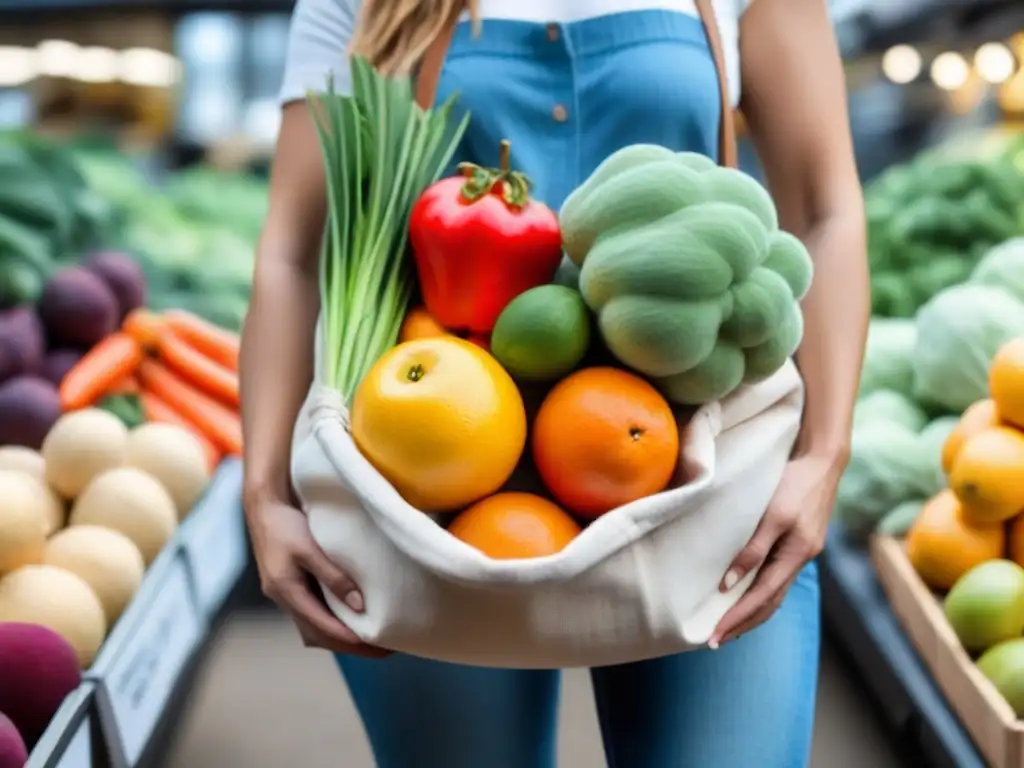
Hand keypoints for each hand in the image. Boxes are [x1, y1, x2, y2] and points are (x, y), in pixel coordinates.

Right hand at [246, 495, 389, 657]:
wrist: (264, 505)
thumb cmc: (286, 523)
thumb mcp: (310, 548)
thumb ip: (334, 576)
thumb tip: (359, 606)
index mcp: (286, 591)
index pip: (322, 627)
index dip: (349, 640)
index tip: (377, 646)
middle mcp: (284, 598)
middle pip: (318, 635)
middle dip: (349, 646)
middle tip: (382, 651)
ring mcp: (286, 594)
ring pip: (314, 627)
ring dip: (340, 637)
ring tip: (370, 641)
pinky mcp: (290, 585)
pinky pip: (313, 613)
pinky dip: (332, 622)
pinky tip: (350, 620)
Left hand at [710, 454, 841, 646]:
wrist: (822, 461)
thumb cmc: (795, 483)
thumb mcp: (773, 515)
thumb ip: (753, 549)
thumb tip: (728, 584)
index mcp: (797, 555)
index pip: (762, 598)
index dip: (737, 618)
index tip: (714, 634)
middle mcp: (802, 559)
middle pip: (769, 603)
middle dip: (742, 624)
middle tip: (714, 641)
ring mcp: (802, 552)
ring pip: (775, 593)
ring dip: (752, 613)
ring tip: (728, 627)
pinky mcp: (799, 543)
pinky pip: (778, 578)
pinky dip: (762, 593)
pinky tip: (748, 596)